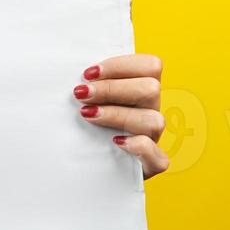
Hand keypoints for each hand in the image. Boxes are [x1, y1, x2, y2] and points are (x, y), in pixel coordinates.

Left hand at [73, 53, 168, 178]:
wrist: (81, 163)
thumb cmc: (81, 122)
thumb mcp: (86, 97)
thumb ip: (89, 83)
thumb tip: (70, 70)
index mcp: (140, 88)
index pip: (150, 65)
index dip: (120, 66)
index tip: (88, 73)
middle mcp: (150, 110)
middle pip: (151, 89)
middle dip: (111, 88)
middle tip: (80, 94)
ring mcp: (152, 138)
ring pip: (154, 120)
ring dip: (118, 115)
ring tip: (87, 115)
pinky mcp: (150, 164)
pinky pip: (158, 157)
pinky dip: (140, 147)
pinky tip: (116, 142)